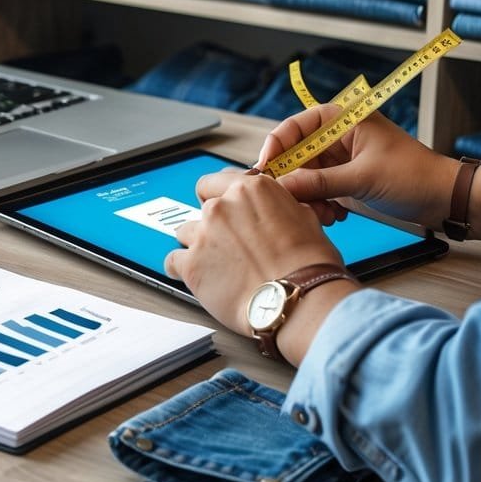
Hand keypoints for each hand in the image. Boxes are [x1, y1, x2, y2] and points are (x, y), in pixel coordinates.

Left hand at [164, 169, 343, 336]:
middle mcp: (222, 206)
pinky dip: (182, 269)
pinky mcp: (191, 263)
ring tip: (218, 265)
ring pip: (185, 233)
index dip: (219, 197)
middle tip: (229, 244)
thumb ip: (276, 207)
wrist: (298, 299)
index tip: (222, 209)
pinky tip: (198, 277)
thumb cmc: (308, 265)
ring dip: (198, 246)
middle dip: (213, 225)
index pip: (215, 181)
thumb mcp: (304, 219)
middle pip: (202, 208)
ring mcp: (203, 234)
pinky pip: (172, 261)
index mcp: (250, 189)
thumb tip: (273, 210)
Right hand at [257, 105, 458, 230]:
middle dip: (294, 180)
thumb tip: (282, 187)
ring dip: (308, 196)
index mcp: (344, 120)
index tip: (265, 170)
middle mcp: (338, 136)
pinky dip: (319, 203)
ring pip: (305, 175)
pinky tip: (333, 215)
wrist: (445, 199)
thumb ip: (318, 182)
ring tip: (322, 214)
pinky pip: (318, 189)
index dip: (276, 147)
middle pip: (296, 154)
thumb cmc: (414, 175)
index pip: (294, 126)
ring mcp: (340, 159)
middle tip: (293, 201)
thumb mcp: (362, 178)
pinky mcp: (344, 178)